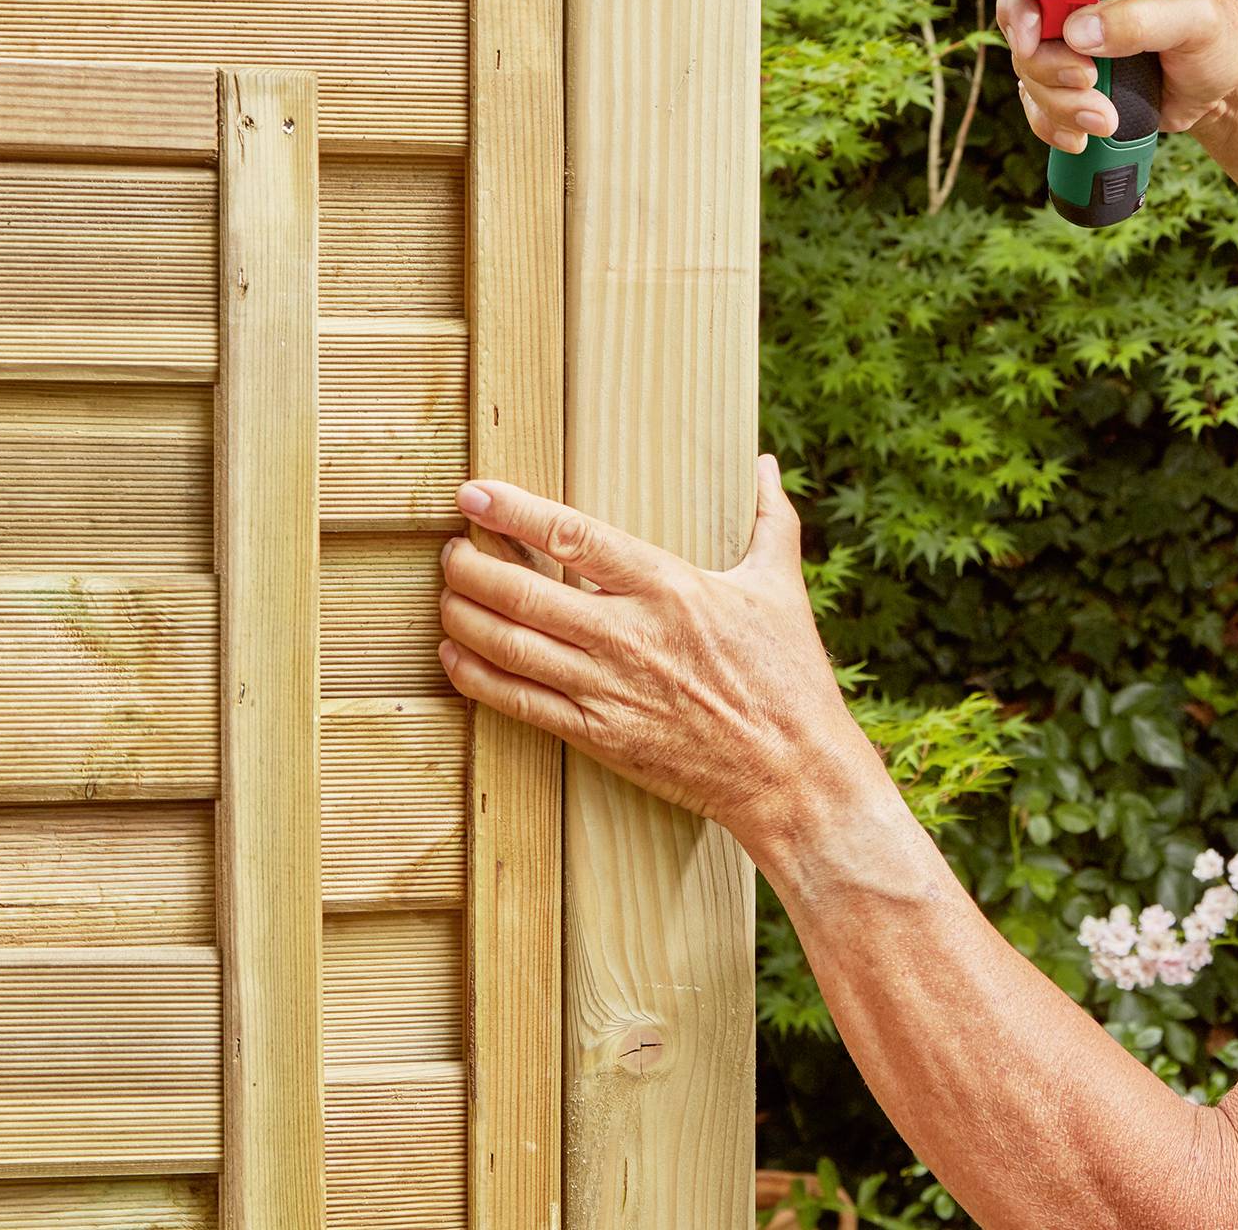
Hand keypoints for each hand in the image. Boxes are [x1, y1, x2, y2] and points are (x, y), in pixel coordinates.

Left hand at [435, 454, 881, 849]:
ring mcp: (608, 689)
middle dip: (470, 566)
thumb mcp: (781, 588)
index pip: (574, 537)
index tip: (474, 493)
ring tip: (446, 595)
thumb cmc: (790, 677)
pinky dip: (476, 677)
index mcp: (670, 587)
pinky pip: (519, 703)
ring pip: (510, 646)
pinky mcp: (598, 736)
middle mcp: (629, 635)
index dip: (515, 512)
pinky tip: (455, 657)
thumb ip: (770, 520)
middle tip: (451, 549)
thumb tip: (768, 465)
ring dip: (463, 617)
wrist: (791, 772)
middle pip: (522, 593)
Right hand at [998, 0, 1237, 151]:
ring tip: (1105, 117)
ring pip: (1030, 76)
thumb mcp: (1196, 20)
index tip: (1033, 36)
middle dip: (1047, 67)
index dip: (1020, 5)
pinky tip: (1083, 134)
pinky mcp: (1075, 86)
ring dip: (1060, 103)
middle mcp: (1080, 4)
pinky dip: (1054, 124)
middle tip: (1088, 80)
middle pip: (1025, 31)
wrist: (1229, 89)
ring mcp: (1074, 48)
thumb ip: (1142, 18)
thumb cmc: (1221, 39)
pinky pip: (1040, 107)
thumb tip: (1082, 30)